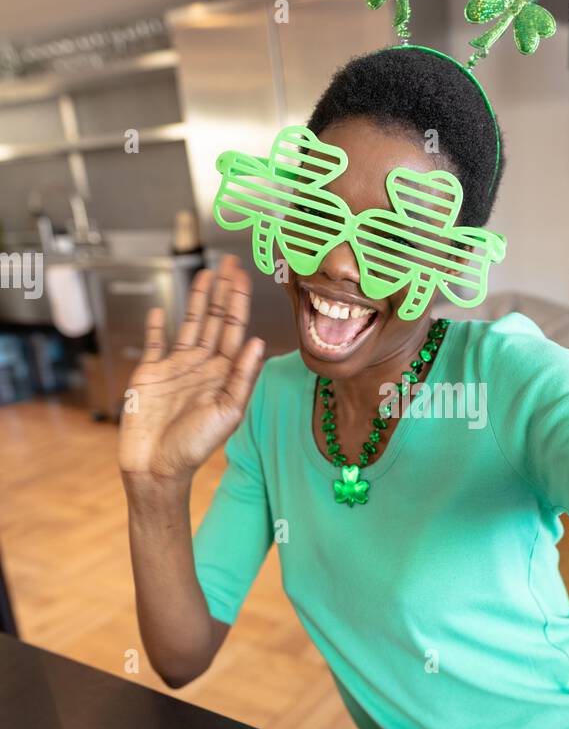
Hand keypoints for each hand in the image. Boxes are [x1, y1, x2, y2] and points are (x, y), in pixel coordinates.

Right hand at [118, 255, 263, 482]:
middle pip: (215, 319)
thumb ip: (242, 377)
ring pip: (190, 324)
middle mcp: (202, 366)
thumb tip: (258, 342)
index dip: (239, 301)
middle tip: (229, 262)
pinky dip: (156, 326)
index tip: (244, 275)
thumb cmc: (194, 447)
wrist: (156, 467)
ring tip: (205, 274)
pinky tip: (160, 310)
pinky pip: (155, 343)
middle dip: (223, 290)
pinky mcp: (151, 374)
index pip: (235, 328)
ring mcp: (176, 368)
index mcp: (223, 373)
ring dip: (197, 299)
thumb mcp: (226, 413)